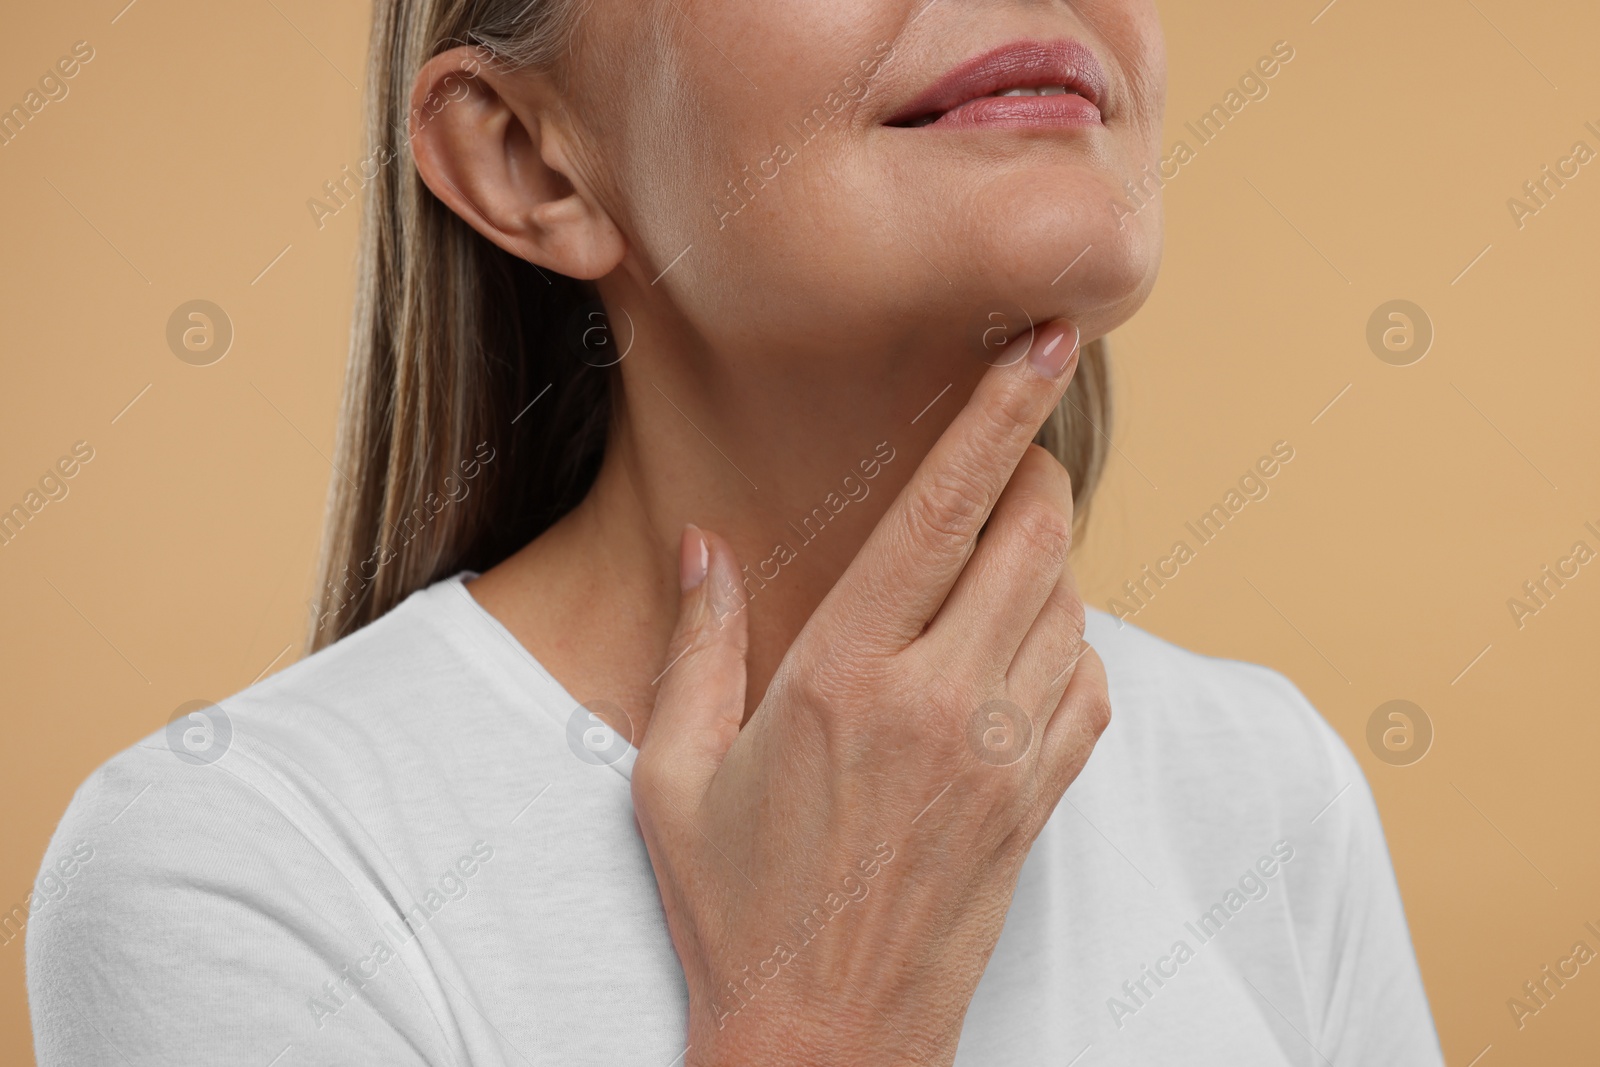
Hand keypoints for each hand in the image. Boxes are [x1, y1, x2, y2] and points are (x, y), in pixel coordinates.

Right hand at [633, 320, 1110, 1066]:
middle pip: (1033, 539)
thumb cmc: (733, 909)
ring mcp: (1002, 759)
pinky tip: (1020, 647)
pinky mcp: (1036, 806)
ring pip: (1071, 607)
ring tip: (996, 558)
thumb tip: (703, 543)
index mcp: (842, 680)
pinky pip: (1090, 688)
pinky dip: (1071, 643)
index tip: (1047, 341)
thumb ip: (696, 646)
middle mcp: (939, 706)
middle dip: (1038, 472)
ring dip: (1047, 561)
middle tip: (1012, 454)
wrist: (822, 1044)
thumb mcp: (672, 776)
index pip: (938, 513)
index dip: (999, 413)